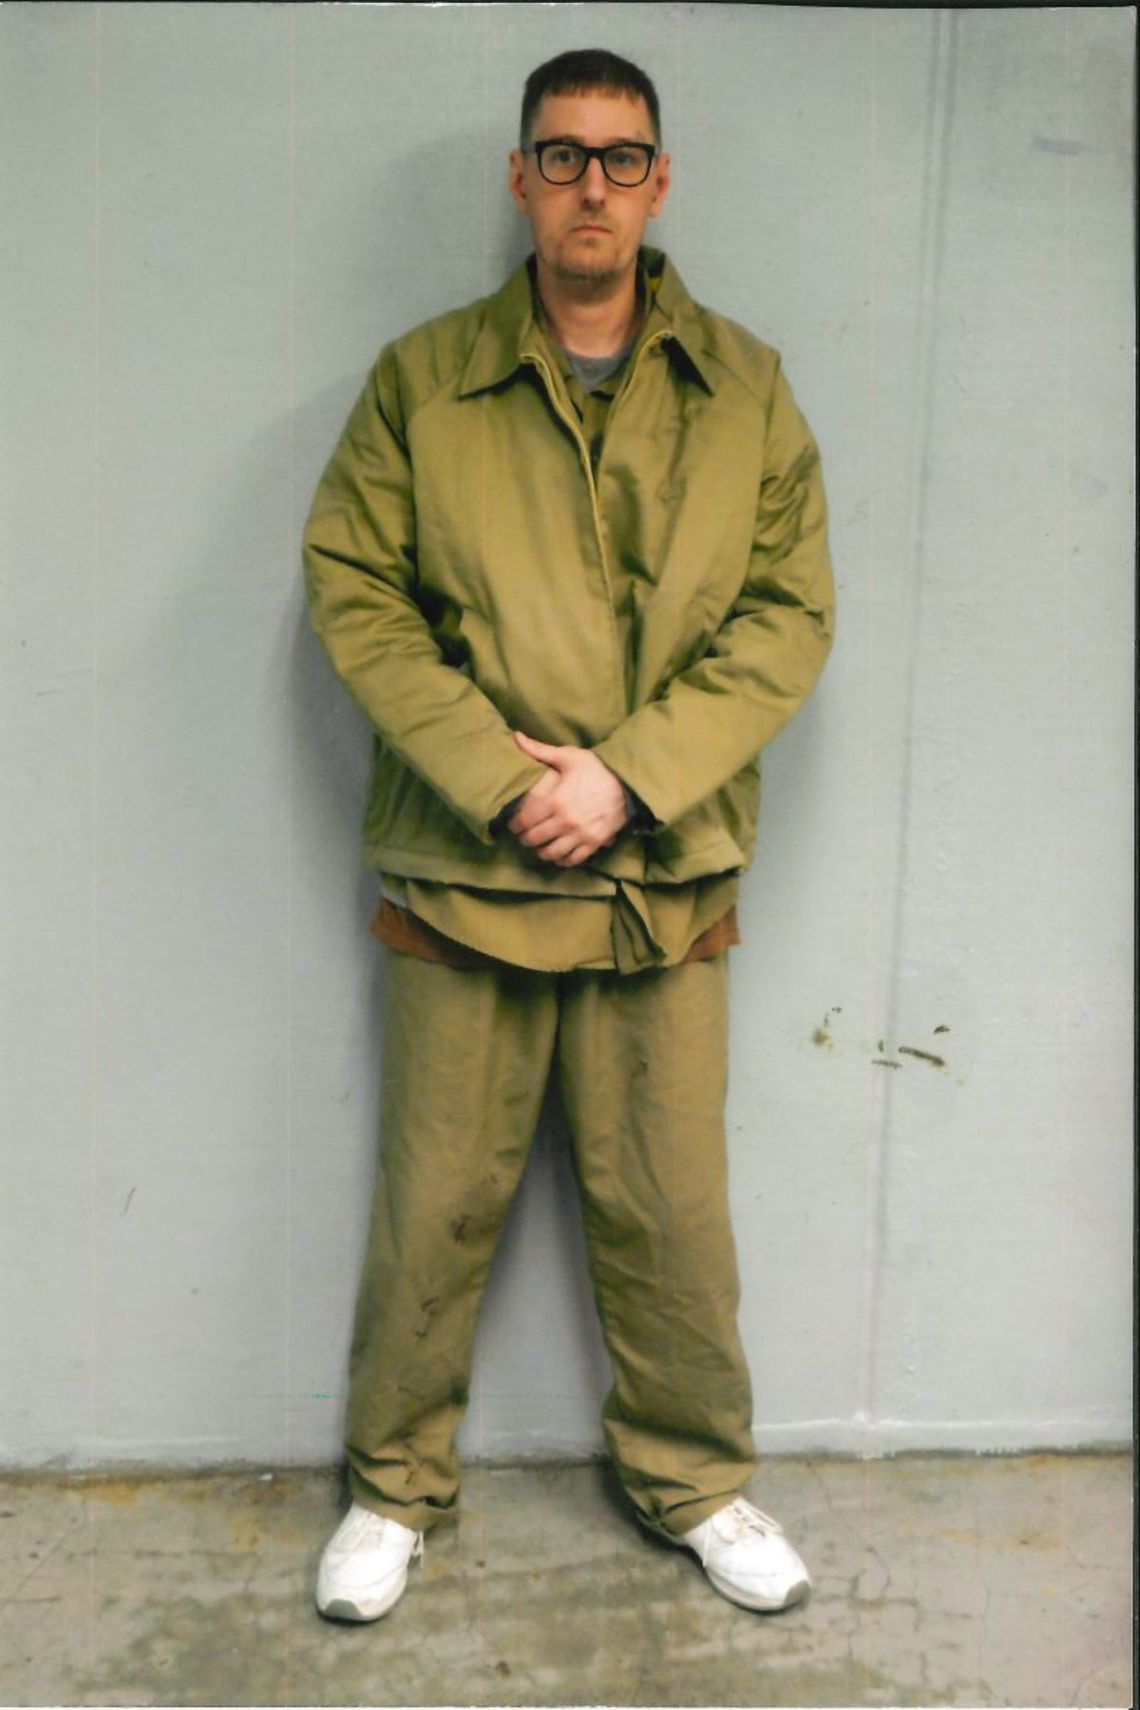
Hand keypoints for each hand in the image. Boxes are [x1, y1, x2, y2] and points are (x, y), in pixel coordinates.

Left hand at [507, 732, 628, 866]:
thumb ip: (540, 750)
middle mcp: (565, 821)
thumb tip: (517, 737)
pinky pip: (573, 859)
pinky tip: (558, 854)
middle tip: (524, 836)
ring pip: (552, 853)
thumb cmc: (597, 768)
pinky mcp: (594, 843)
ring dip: (542, 852)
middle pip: (535, 839)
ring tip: (539, 846)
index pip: (525, 821)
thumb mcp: (569, 756)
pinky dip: (562, 860)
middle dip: (525, 839)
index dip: (515, 825)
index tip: (513, 825)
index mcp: (555, 801)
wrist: (628, 783)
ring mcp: (580, 835)